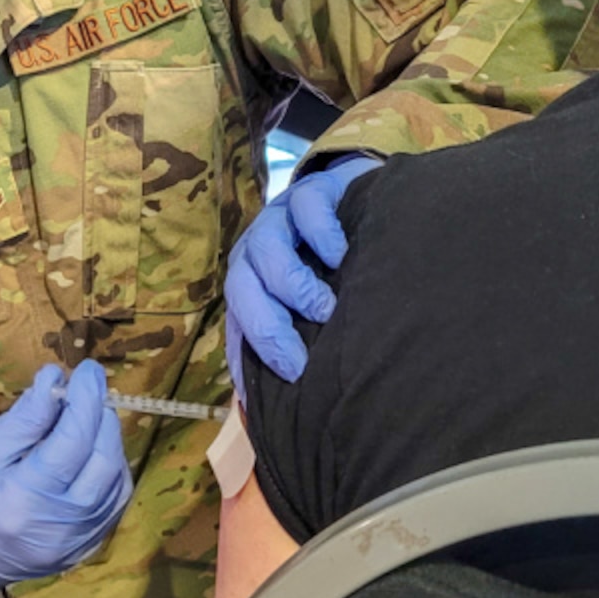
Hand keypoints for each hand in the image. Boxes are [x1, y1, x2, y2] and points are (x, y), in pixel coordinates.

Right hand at [0, 361, 132, 597]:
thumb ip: (23, 419)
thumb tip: (54, 379)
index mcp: (23, 500)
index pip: (71, 442)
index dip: (84, 400)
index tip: (86, 370)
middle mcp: (59, 526)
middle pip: (102, 461)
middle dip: (102, 415)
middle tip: (90, 387)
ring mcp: (78, 541)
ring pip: (116, 480)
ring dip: (110, 440)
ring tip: (90, 414)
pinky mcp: (88, 547)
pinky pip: (114, 501)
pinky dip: (111, 467)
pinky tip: (94, 448)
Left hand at [225, 154, 382, 383]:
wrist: (360, 197)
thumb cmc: (337, 268)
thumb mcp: (317, 309)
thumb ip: (303, 343)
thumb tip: (279, 406)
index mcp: (253, 284)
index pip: (239, 322)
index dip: (253, 356)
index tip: (283, 385)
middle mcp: (258, 252)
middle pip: (241, 287)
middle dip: (266, 328)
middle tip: (298, 362)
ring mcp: (281, 218)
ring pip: (266, 248)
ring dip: (292, 285)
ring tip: (324, 310)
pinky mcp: (311, 191)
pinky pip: (305, 208)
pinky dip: (319, 234)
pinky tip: (339, 256)